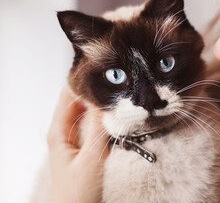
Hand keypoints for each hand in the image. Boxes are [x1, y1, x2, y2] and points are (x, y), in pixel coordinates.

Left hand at [47, 85, 108, 202]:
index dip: (84, 81)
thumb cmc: (80, 191)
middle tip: (115, 82)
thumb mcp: (92, 157)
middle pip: (76, 100)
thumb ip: (97, 127)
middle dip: (94, 90)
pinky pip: (90, 122)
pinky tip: (113, 113)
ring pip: (84, 110)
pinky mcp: (81, 144)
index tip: (104, 73)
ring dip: (98, 103)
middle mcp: (62, 131)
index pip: (68, 94)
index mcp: (57, 131)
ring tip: (116, 94)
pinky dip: (100, 115)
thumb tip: (104, 98)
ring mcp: (71, 137)